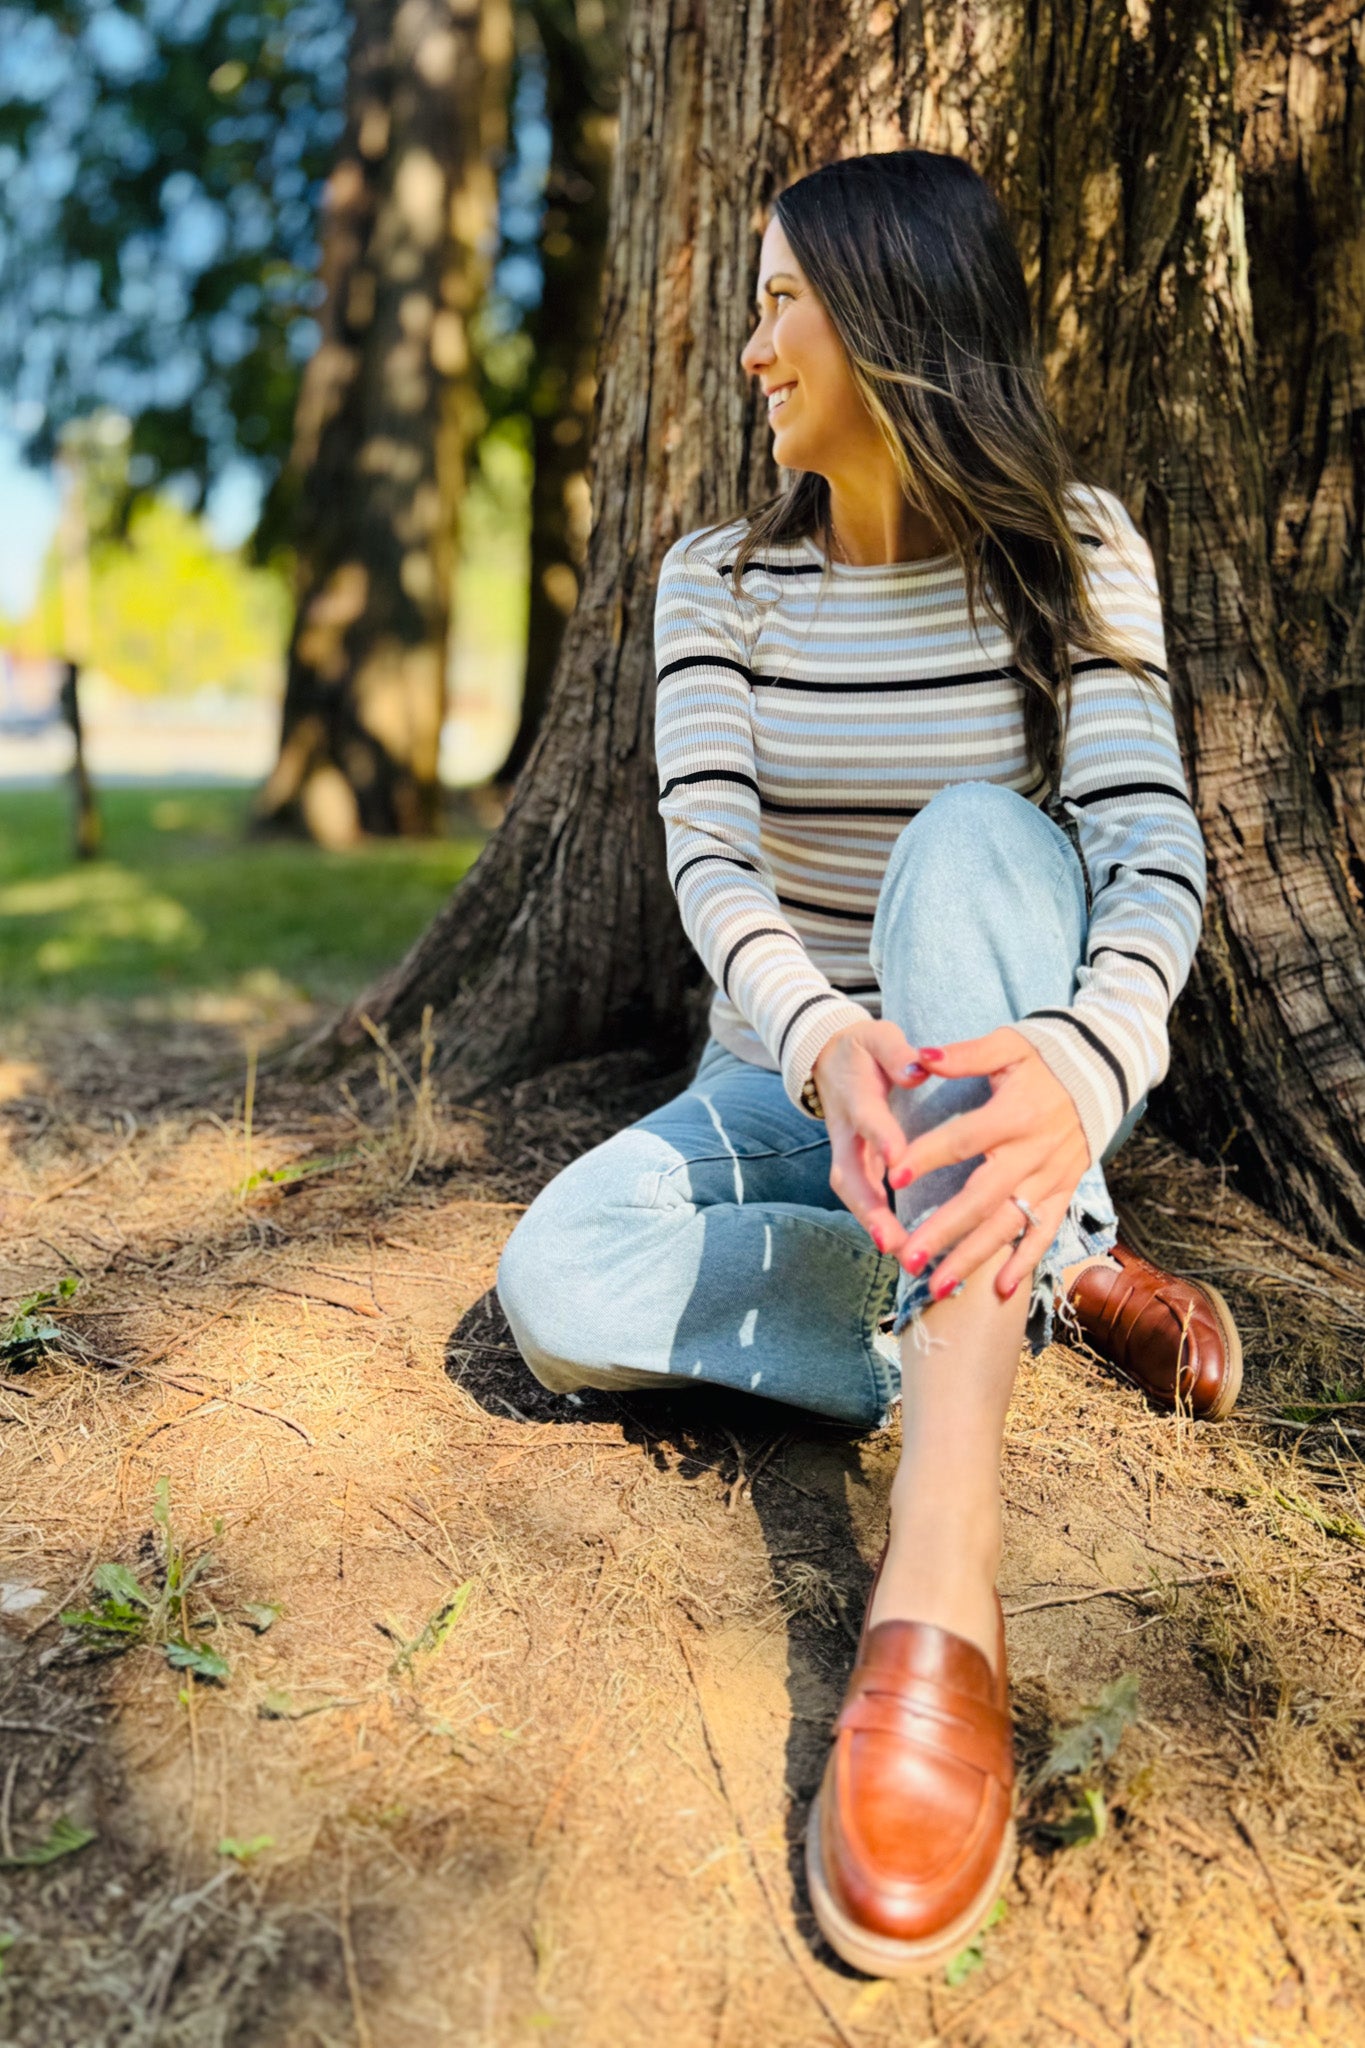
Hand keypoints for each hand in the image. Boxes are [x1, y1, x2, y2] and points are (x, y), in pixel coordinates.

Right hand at [812, 1021, 928, 1271]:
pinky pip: (861, 1196)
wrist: (826, 1058)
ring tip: (901, 1253)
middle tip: (893, 1239)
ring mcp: (846, 1151)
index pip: (867, 1118)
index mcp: (855, 1096)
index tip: (899, 1160)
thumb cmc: (862, 1049)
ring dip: (873, 1224)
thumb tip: (918, 1068)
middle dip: (870, 1208)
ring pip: (852, 1192)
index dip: (881, 1138)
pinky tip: (904, 1246)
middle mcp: (846, 1131)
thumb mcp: (877, 1035)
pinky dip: (877, 1222)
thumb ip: (895, 1051)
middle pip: (850, 1174)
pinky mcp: (853, 1164)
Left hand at [887, 1027, 1089, 1300]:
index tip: (894, 1177)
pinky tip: (997, 1289)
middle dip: (944, 1231)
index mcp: (1015, 1114)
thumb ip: (965, 1055)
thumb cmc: (1047, 1058)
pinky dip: (1024, 1262)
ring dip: (973, 1257)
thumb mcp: (1009, 1046)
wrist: (1105, 1071)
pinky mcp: (1064, 1191)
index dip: (928, 1156)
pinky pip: (1044, 1232)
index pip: (964, 1140)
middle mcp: (1033, 1152)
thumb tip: (921, 1058)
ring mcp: (1051, 1177)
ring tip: (937, 1287)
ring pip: (1008, 1225)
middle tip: (907, 1258)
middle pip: (982, 1197)